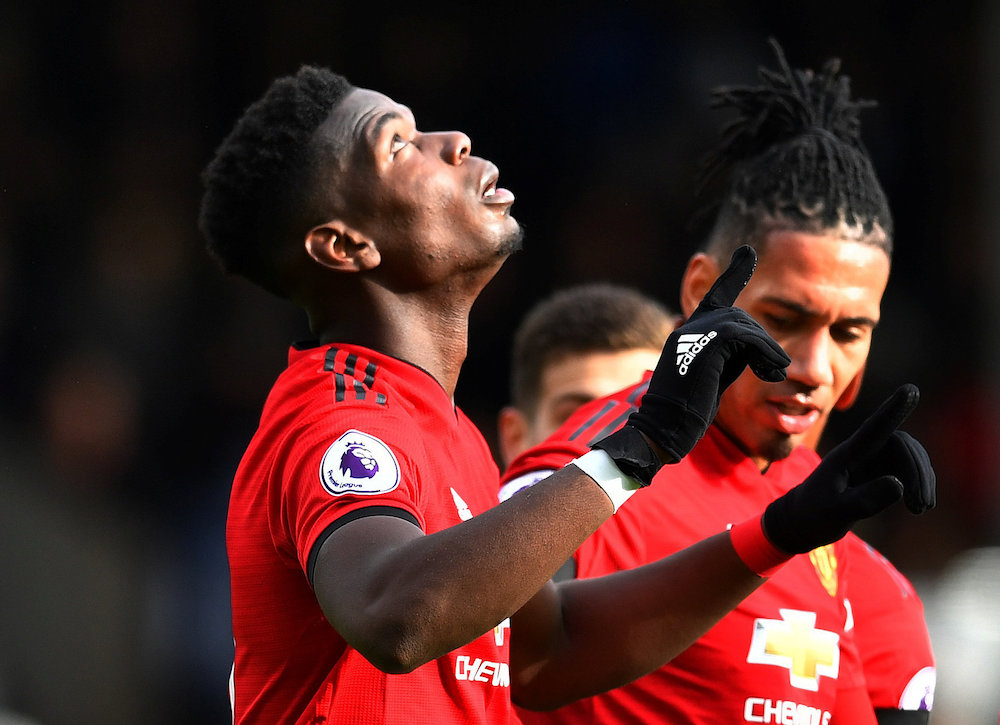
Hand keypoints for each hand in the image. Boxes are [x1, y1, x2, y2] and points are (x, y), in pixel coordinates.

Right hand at [593, 245, 789, 483]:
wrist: (664, 428)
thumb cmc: (686, 414)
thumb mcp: (709, 378)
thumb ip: (725, 356)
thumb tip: (753, 346)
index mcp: (686, 334)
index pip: (714, 297)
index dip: (732, 274)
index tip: (746, 252)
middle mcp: (688, 328)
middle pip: (737, 315)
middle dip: (761, 339)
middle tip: (775, 367)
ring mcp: (693, 334)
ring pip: (743, 324)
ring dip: (765, 348)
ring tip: (776, 372)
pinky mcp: (704, 344)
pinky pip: (745, 336)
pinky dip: (763, 352)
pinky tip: (771, 372)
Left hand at [762, 384, 936, 553]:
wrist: (802, 522)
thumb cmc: (814, 514)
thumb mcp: (837, 512)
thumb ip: (865, 500)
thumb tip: (899, 484)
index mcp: (846, 455)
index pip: (873, 428)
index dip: (892, 410)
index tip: (911, 390)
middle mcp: (860, 452)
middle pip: (900, 443)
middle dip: (916, 468)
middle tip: (921, 503)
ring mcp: (871, 460)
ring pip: (908, 455)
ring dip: (921, 478)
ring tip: (921, 507)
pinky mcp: (879, 472)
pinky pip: (908, 469)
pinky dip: (918, 483)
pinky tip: (918, 505)